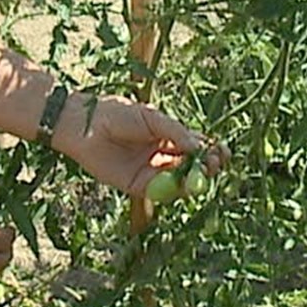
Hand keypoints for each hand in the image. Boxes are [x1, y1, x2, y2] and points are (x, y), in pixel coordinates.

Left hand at [57, 93, 228, 197]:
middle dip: (206, 166)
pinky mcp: (137, 186)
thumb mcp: (151, 118)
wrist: (84, 126)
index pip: (196, 146)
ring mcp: (151, 171)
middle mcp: (162, 155)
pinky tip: (184, 184)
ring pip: (179, 181)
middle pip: (191, 166)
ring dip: (194, 180)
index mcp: (168, 136)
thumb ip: (176, 132)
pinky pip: (160, 192)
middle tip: (214, 163)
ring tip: (203, 173)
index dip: (211, 151)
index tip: (222, 151)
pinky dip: (174, 191)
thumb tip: (200, 147)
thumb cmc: (117, 113)